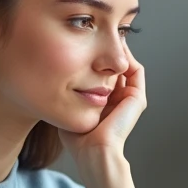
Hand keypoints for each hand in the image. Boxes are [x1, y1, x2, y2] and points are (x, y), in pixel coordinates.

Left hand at [59, 45, 146, 160]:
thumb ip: (66, 93)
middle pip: (115, 67)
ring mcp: (130, 98)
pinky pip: (135, 69)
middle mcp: (119, 99)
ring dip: (118, 50)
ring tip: (106, 37)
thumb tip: (50, 75)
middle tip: (95, 35)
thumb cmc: (78, 138)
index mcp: (105, 102)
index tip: (82, 45)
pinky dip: (126, 56)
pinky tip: (114, 47)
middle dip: (106, 50)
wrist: (93, 152)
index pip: (102, 74)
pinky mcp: (137, 98)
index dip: (94, 58)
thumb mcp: (68, 109)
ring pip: (126, 65)